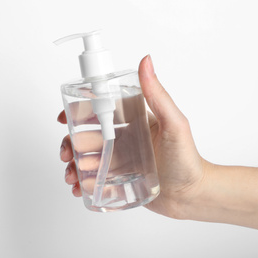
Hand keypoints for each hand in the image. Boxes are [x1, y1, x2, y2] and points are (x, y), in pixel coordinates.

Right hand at [58, 55, 209, 218]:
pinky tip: (80, 188)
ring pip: (88, 159)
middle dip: (72, 144)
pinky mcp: (119, 180)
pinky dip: (83, 183)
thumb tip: (146, 61)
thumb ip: (158, 95)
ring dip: (74, 165)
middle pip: (88, 136)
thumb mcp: (173, 124)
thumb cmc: (187, 159)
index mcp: (133, 122)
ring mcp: (121, 161)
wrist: (191, 195)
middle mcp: (125, 139)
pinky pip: (96, 179)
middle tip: (67, 154)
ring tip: (71, 176)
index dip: (79, 112)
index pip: (101, 112)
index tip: (65, 117)